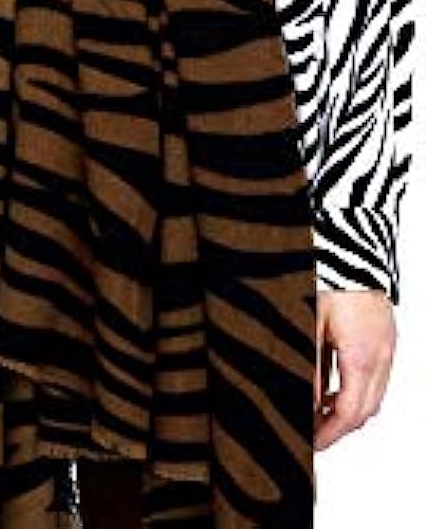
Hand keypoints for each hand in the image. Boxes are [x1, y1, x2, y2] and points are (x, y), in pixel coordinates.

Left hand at [314, 287, 396, 449]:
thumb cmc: (331, 280)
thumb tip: (306, 405)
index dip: (329, 434)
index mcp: (363, 356)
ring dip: (349, 409)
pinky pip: (377, 376)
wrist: (351, 248)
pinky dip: (358, 389)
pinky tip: (335, 386)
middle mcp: (381, 355)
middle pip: (365, 410)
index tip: (311, 444)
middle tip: (312, 433)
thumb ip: (310, 368)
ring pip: (374, 395)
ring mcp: (387, 346)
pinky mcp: (386, 336)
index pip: (350, 413)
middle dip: (339, 427)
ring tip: (319, 412)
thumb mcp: (310, 325)